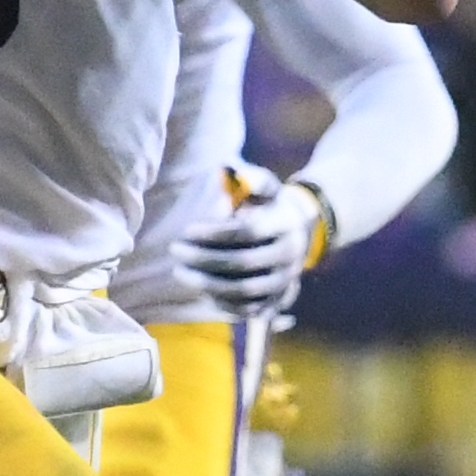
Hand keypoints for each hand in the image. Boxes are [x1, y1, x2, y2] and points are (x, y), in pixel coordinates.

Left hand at [176, 176, 325, 315]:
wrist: (299, 232)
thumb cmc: (269, 205)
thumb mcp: (264, 185)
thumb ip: (249, 177)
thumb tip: (226, 166)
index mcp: (285, 223)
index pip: (247, 231)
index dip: (214, 233)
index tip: (187, 231)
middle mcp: (290, 255)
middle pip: (242, 263)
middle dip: (204, 259)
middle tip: (176, 250)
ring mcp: (285, 281)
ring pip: (244, 290)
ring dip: (207, 283)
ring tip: (180, 271)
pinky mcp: (278, 300)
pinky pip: (248, 309)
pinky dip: (222, 303)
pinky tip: (200, 290)